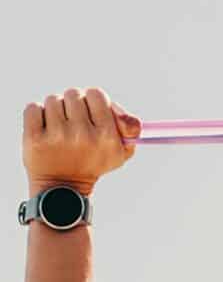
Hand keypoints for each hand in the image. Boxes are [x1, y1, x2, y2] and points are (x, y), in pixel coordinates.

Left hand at [23, 87, 141, 193]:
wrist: (64, 187)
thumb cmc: (94, 162)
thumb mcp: (122, 151)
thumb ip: (130, 126)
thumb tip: (115, 107)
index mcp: (106, 136)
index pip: (96, 94)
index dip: (93, 101)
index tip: (91, 114)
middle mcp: (82, 134)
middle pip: (74, 94)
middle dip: (73, 105)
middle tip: (74, 123)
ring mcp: (57, 136)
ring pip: (53, 100)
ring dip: (56, 110)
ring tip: (59, 129)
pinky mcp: (34, 137)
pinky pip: (33, 108)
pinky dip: (37, 115)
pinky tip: (44, 129)